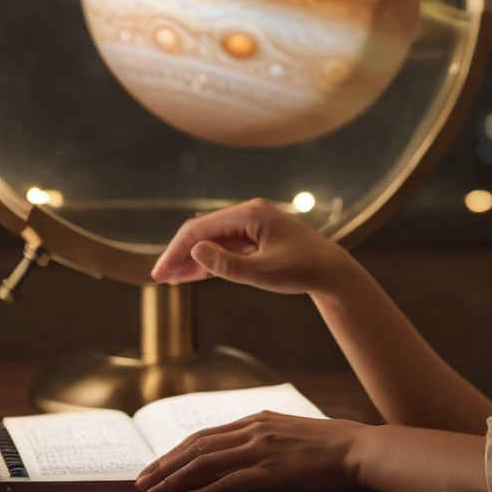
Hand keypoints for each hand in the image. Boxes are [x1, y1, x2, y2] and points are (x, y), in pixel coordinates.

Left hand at [134, 411, 362, 491]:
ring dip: (173, 479)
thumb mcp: (292, 433)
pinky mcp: (271, 473)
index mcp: (259, 419)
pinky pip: (226, 484)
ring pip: (205, 463)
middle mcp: (256, 429)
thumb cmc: (331, 446)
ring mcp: (262, 450)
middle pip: (197, 446)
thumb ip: (265, 438)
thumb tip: (239, 453)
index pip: (206, 434)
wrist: (360, 450)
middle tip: (140, 481)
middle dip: (164, 464)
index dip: (176, 451)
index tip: (155, 465)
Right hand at [150, 197, 349, 293]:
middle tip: (160, 277)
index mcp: (249, 214)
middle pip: (203, 231)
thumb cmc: (300, 270)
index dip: (176, 252)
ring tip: (170, 278)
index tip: (160, 273)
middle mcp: (249, 213)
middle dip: (180, 254)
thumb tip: (194, 250)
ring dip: (192, 258)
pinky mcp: (258, 235)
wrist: (331, 271)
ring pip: (213, 239)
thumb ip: (226, 264)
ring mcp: (253, 223)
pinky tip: (192, 274)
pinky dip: (210, 260)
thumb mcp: (261, 273)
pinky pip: (226, 246)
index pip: (200, 230)